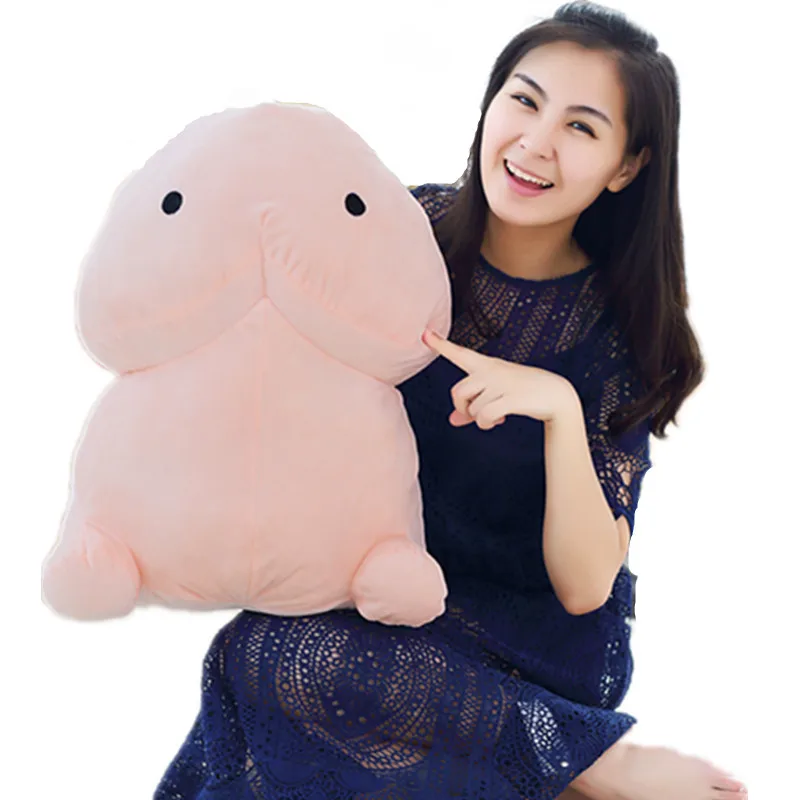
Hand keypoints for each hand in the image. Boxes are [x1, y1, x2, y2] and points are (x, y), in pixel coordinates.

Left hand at [423, 329, 576, 429]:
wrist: (556, 395)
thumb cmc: (523, 392)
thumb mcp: (495, 394)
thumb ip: (471, 406)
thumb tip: (452, 421)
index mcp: (487, 366)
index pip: (460, 353)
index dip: (440, 345)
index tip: (424, 333)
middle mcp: (491, 371)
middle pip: (457, 392)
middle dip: (463, 408)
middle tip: (476, 414)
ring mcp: (501, 384)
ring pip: (472, 408)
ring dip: (479, 419)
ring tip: (495, 417)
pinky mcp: (510, 398)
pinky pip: (484, 416)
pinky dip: (486, 424)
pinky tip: (498, 421)